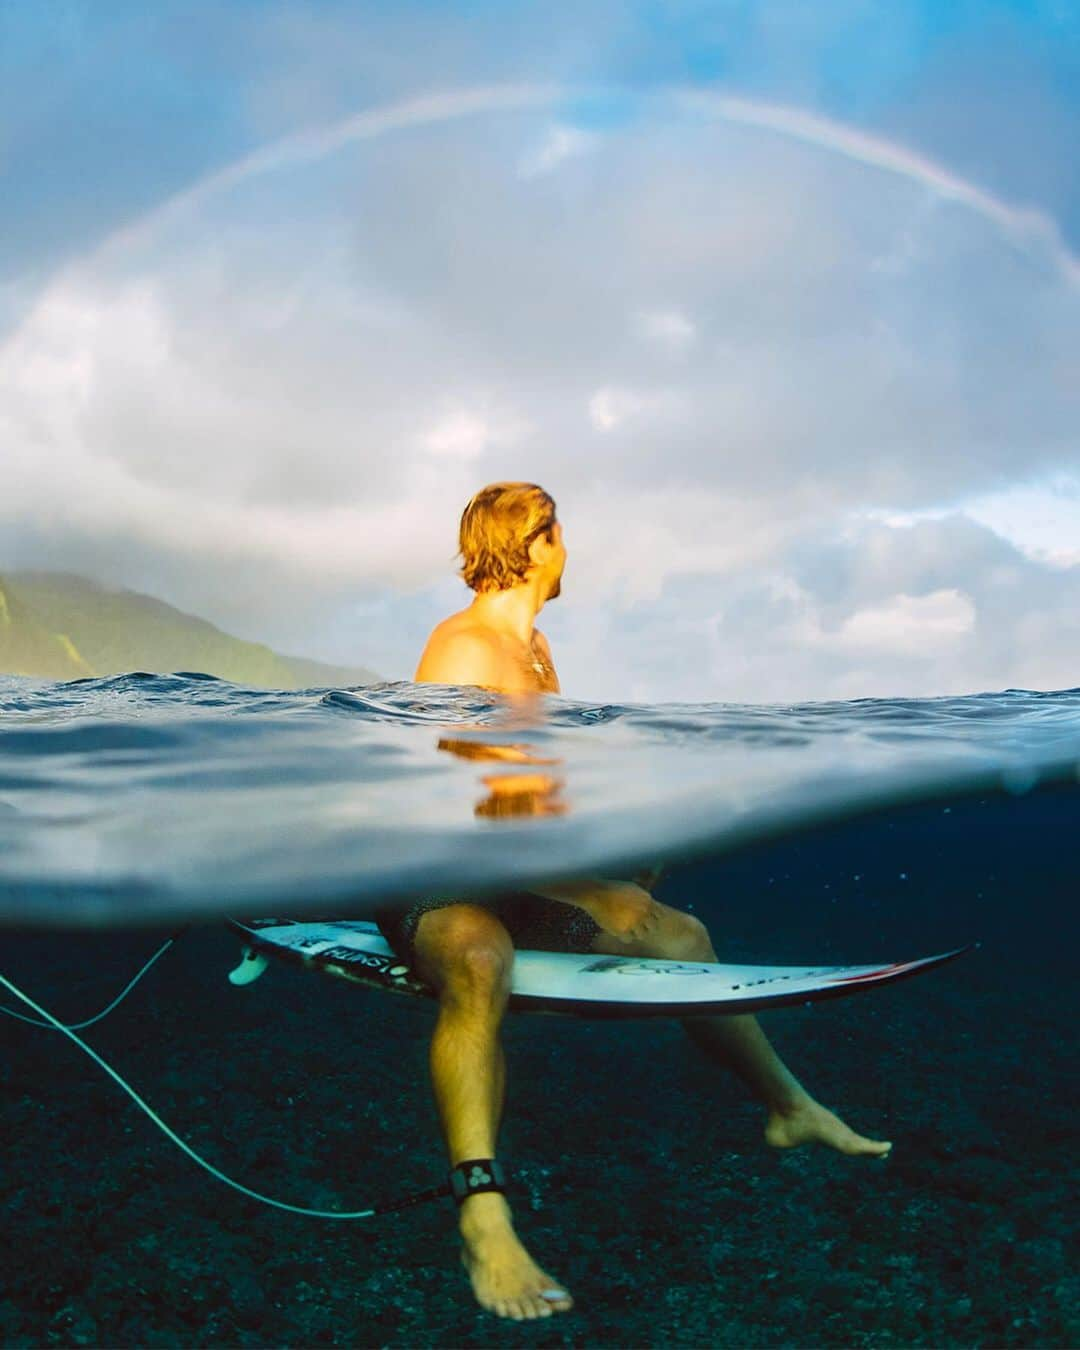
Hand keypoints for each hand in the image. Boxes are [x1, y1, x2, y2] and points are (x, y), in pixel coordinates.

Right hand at [541, 880, 660, 942]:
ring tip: (627, 928)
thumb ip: (644, 897)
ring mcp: (633, 921)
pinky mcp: (622, 930)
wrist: (595, 894)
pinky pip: (629, 939)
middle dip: (646, 927)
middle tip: (637, 926)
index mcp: (647, 900)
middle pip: (652, 927)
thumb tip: (653, 905)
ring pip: (642, 935)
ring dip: (635, 933)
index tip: (646, 919)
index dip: (652, 918)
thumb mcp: (633, 888)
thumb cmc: (613, 889)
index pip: (660, 915)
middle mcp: (643, 912)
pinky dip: (624, 937)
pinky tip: (619, 930)